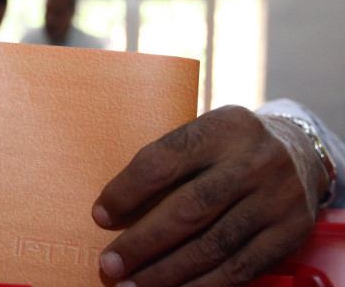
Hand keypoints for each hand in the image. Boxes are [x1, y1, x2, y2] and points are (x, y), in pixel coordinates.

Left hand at [93, 105, 327, 285]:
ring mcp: (277, 198)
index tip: (100, 215)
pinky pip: (240, 268)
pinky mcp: (291, 232)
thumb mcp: (204, 136)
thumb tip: (113, 211)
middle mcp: (254, 161)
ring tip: (132, 285)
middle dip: (142, 242)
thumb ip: (168, 163)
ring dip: (166, 272)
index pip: (164, 161)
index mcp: (223, 128)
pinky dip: (201, 285)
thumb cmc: (228, 148)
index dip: (127, 192)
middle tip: (110, 264)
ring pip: (212, 245)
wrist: (298, 153)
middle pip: (188, 209)